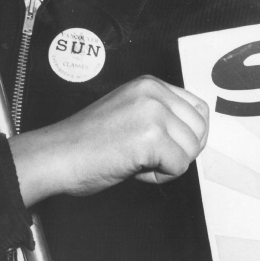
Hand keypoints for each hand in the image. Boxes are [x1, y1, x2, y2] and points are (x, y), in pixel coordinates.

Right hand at [8, 75, 209, 202]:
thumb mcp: (129, 111)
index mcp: (148, 84)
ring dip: (169, 164)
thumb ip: (160, 114)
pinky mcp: (151, 138)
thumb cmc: (87, 141)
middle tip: (150, 157)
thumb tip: (195, 134)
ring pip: (192, 149)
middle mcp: (153, 92)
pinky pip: (179, 167)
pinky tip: (134, 168)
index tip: (169, 146)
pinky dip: (160, 176)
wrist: (59, 155)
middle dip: (181, 150)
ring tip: (138, 161)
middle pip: (200, 129)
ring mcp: (152, 113)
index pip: (198, 107)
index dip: (189, 134)